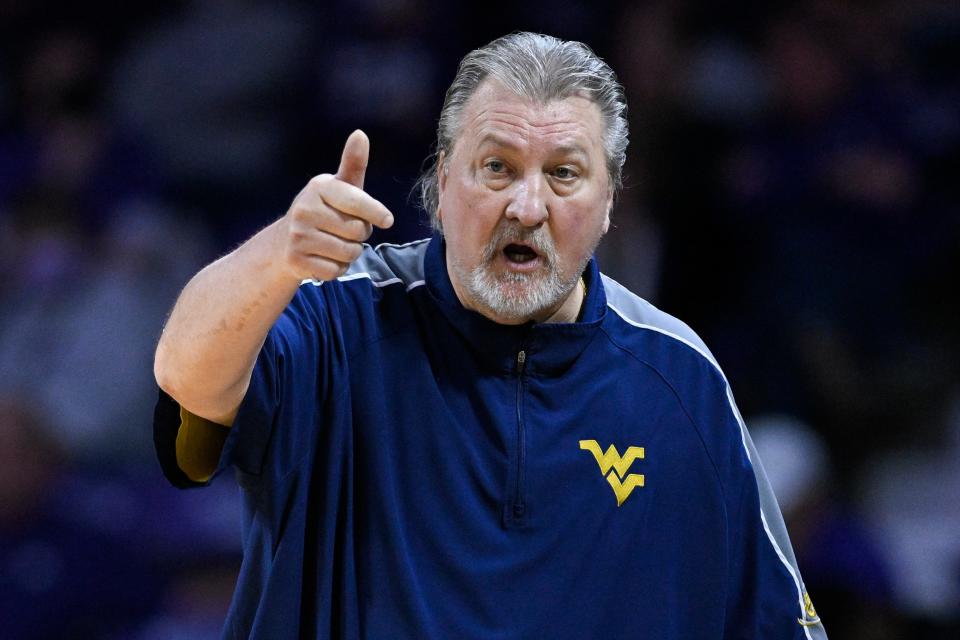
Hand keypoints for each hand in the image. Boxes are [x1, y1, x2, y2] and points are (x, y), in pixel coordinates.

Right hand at [276, 130, 393, 281]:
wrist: (284, 242)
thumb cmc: (323, 210)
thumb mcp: (339, 187)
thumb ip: (353, 164)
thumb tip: (360, 134)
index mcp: (319, 187)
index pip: (357, 202)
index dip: (377, 213)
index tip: (387, 220)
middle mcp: (305, 209)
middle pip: (358, 231)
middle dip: (360, 235)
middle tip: (345, 230)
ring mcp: (298, 236)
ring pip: (350, 253)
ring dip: (351, 253)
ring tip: (335, 243)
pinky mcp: (296, 260)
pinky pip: (336, 270)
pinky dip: (337, 268)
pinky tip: (325, 258)